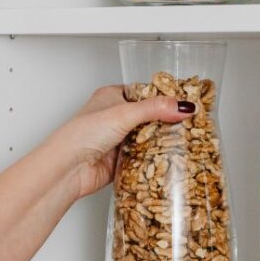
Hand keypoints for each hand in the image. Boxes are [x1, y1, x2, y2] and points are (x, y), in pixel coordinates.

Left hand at [52, 85, 195, 199]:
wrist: (68, 168)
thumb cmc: (81, 134)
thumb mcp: (123, 114)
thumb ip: (156, 109)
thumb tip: (182, 106)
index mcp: (113, 96)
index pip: (146, 92)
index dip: (166, 97)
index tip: (186, 102)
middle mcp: (115, 116)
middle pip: (150, 116)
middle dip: (167, 121)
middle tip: (191, 123)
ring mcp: (119, 138)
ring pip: (149, 137)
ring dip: (163, 140)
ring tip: (186, 139)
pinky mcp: (122, 159)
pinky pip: (145, 156)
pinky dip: (156, 157)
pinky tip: (170, 157)